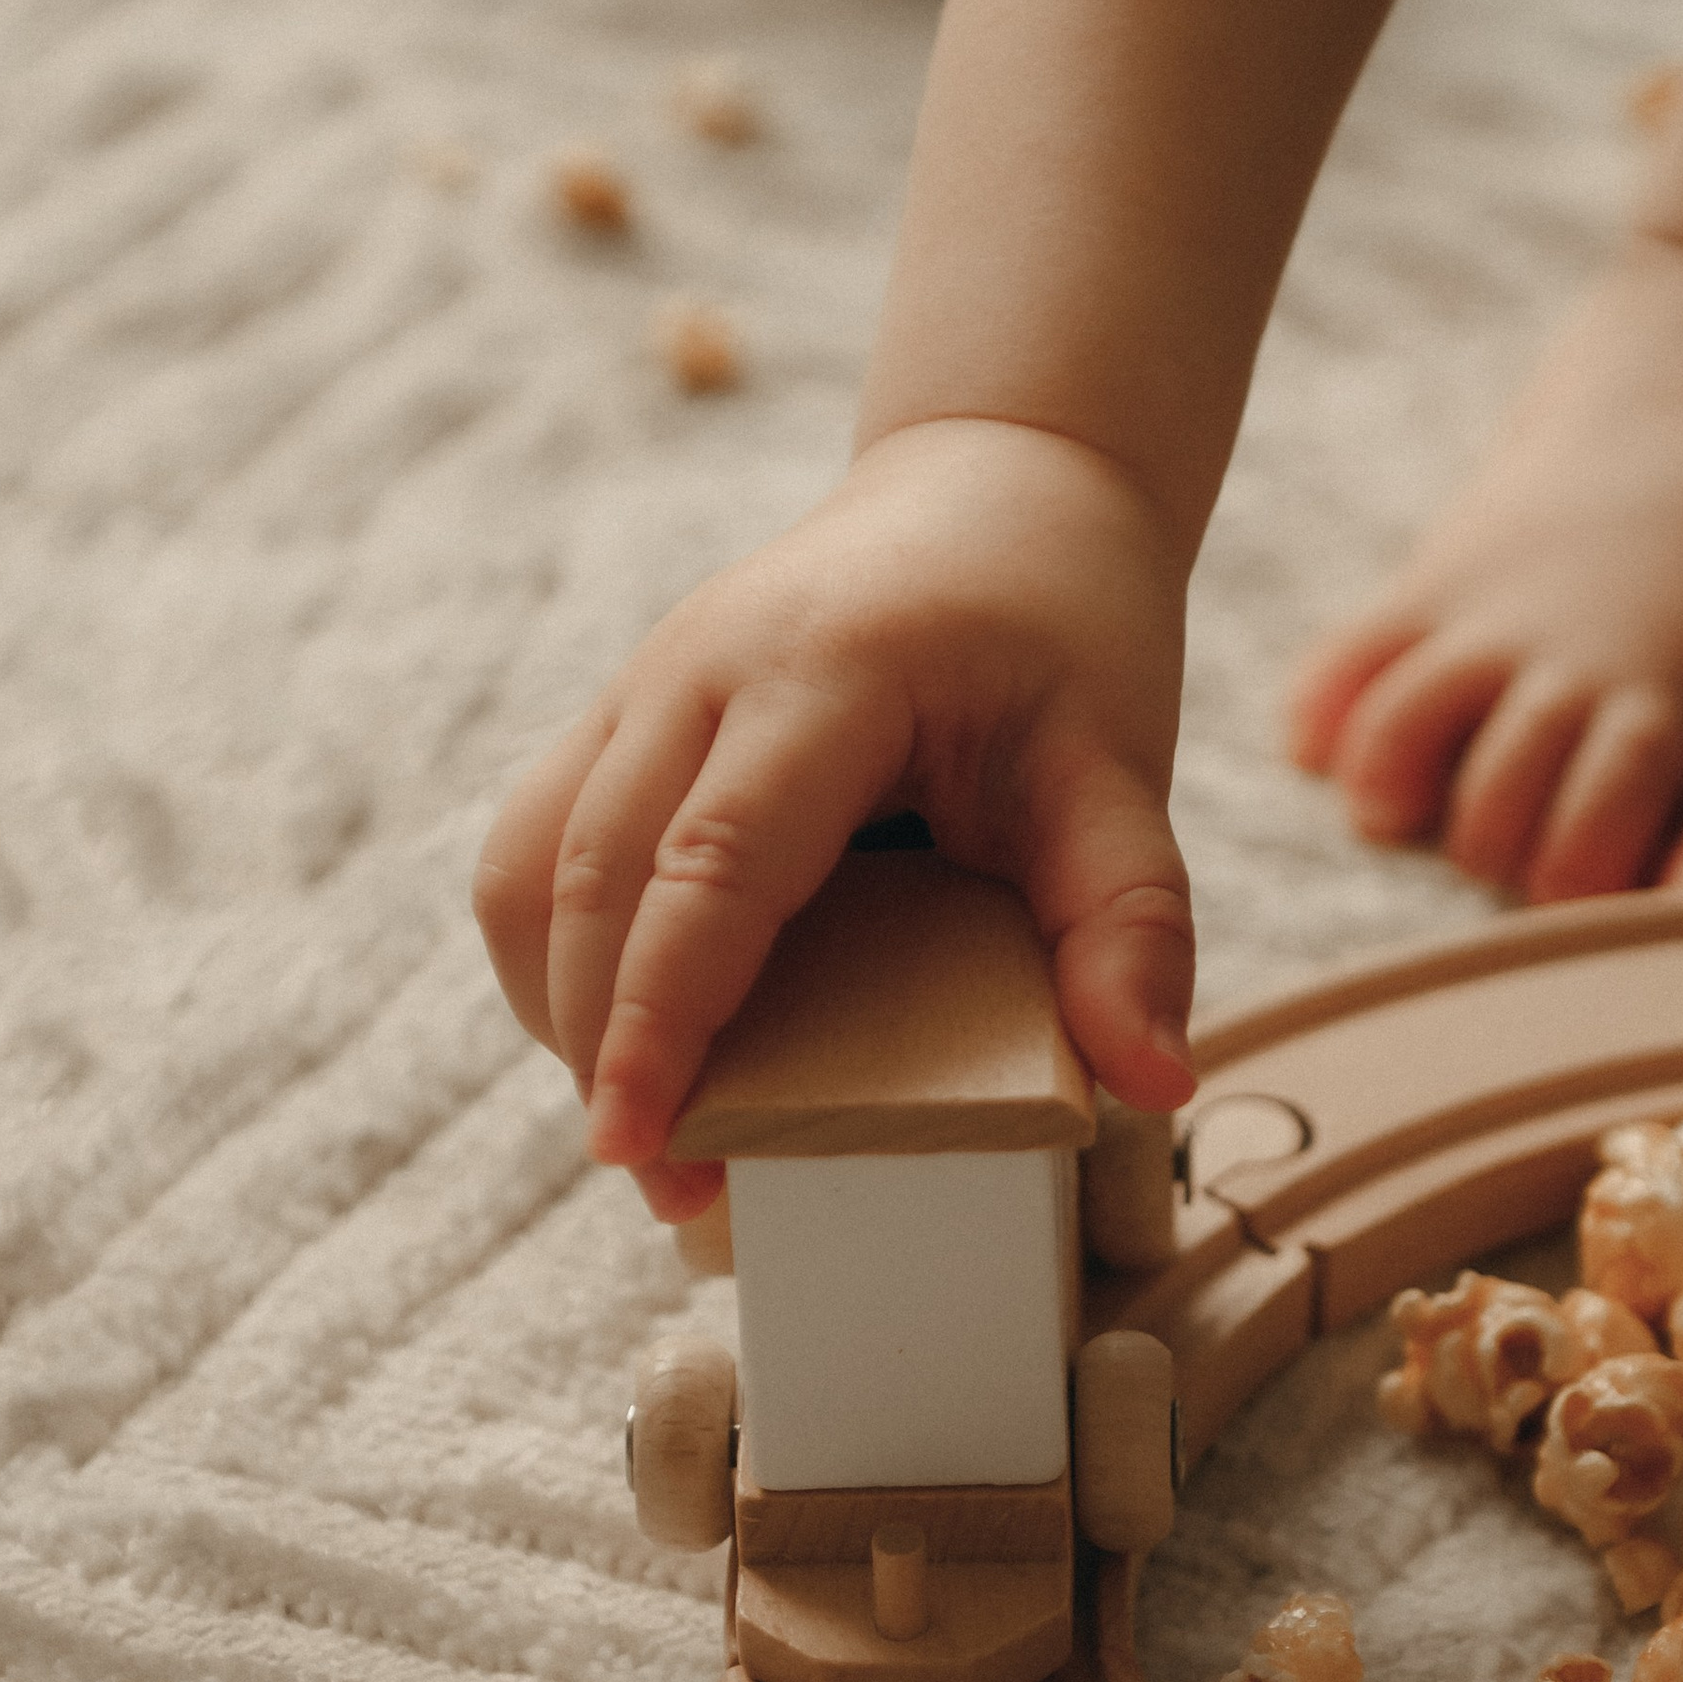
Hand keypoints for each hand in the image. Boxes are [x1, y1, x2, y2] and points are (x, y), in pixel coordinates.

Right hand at [472, 419, 1195, 1219]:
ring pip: (527, 866)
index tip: (640, 1149)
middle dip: (605, 1049)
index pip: (709, 864)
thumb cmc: (1063, 635)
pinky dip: (558, 956)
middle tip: (673, 1191)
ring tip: (648, 1121)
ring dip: (562, 1007)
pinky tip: (630, 1032)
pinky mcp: (616, 712)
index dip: (662, 1018)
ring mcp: (639, 681)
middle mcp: (698, 666)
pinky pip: (534, 845)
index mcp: (825, 672)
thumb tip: (1156, 1086)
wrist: (998, 489)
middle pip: (590, 879)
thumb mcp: (1124, 769)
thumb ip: (1134, 923)